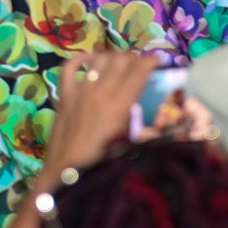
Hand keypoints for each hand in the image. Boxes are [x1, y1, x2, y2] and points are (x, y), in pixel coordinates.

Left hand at [47, 50, 158, 173]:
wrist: (67, 171)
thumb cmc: (102, 162)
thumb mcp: (131, 146)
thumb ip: (146, 129)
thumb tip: (164, 121)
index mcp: (119, 105)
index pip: (138, 72)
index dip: (150, 61)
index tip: (158, 60)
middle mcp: (100, 91)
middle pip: (120, 60)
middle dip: (133, 57)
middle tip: (140, 63)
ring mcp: (79, 90)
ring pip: (98, 59)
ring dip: (111, 56)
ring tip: (119, 62)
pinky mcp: (64, 94)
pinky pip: (69, 66)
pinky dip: (79, 59)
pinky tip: (88, 60)